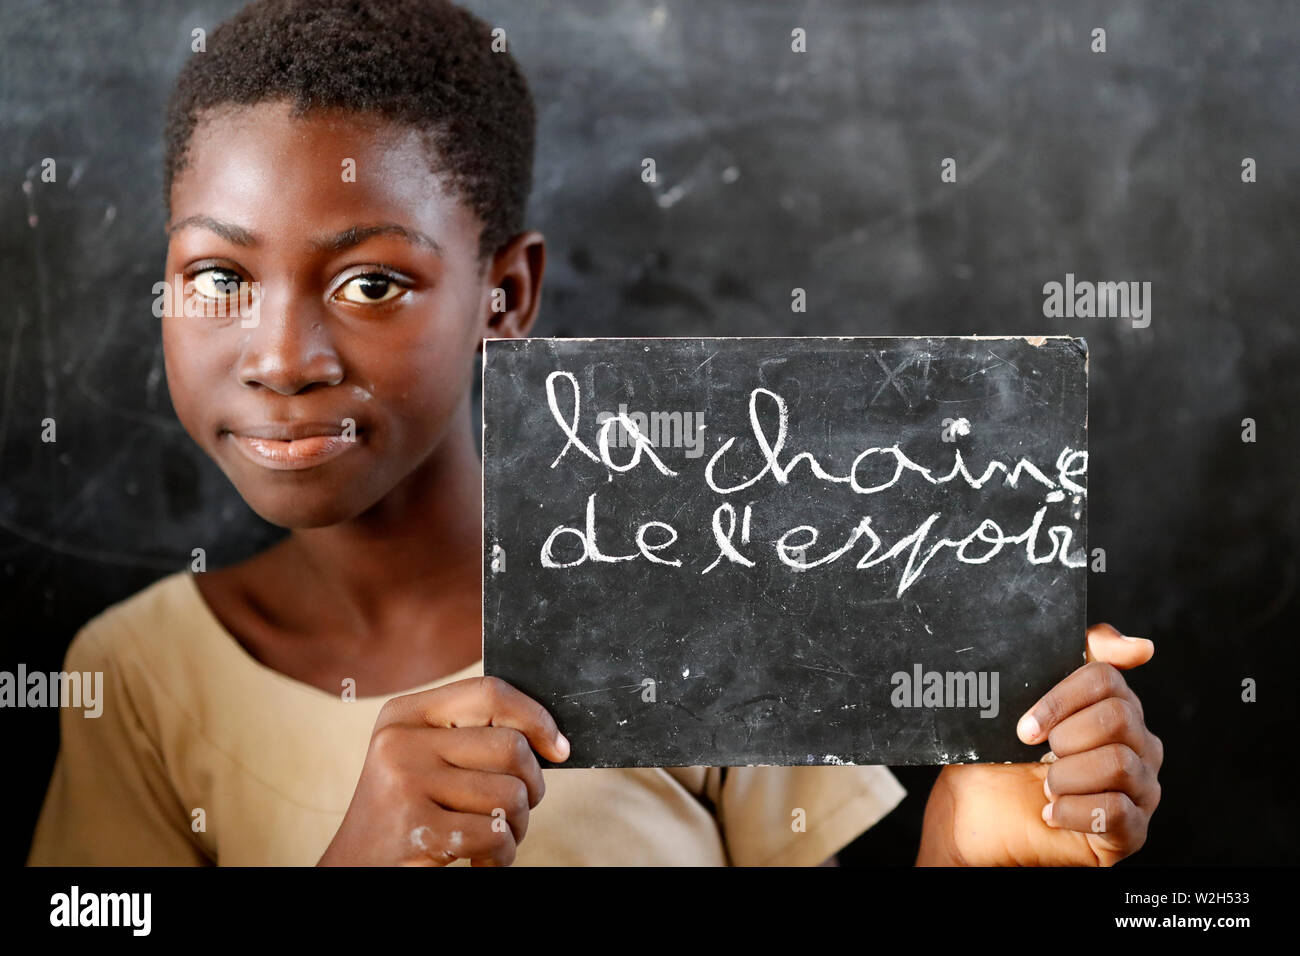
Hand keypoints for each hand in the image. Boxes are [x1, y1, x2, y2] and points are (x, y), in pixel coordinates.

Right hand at [318, 676, 569, 865]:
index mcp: (404, 714)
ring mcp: (404, 783)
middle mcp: (399, 741)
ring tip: (493, 837)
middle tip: (516, 810)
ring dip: (516, 827)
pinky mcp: (415, 828)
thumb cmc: (408, 814)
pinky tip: (479, 861)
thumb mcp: (425, 759)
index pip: (490, 693)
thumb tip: (552, 740)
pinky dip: (501, 855)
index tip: (559, 748)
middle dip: (531, 787)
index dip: (536, 717)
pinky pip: (495, 833)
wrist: (354, 869)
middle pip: (511, 747)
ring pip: (511, 794)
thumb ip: (472, 738)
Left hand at [917, 623, 1162, 865]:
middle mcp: (1138, 745)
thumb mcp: (1020, 700)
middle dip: (1064, 737)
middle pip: (1118, 718)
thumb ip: (1072, 658)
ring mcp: (1140, 789)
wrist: (976, 817)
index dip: (1059, 700)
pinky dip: (1073, 811)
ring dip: (1065, 777)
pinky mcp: (1131, 832)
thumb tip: (1140, 646)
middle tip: (1037, 756)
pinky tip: (1051, 813)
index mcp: (1115, 706)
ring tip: (1044, 788)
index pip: (1106, 678)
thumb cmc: (1000, 757)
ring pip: (1120, 764)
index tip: (1026, 726)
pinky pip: (1118, 813)